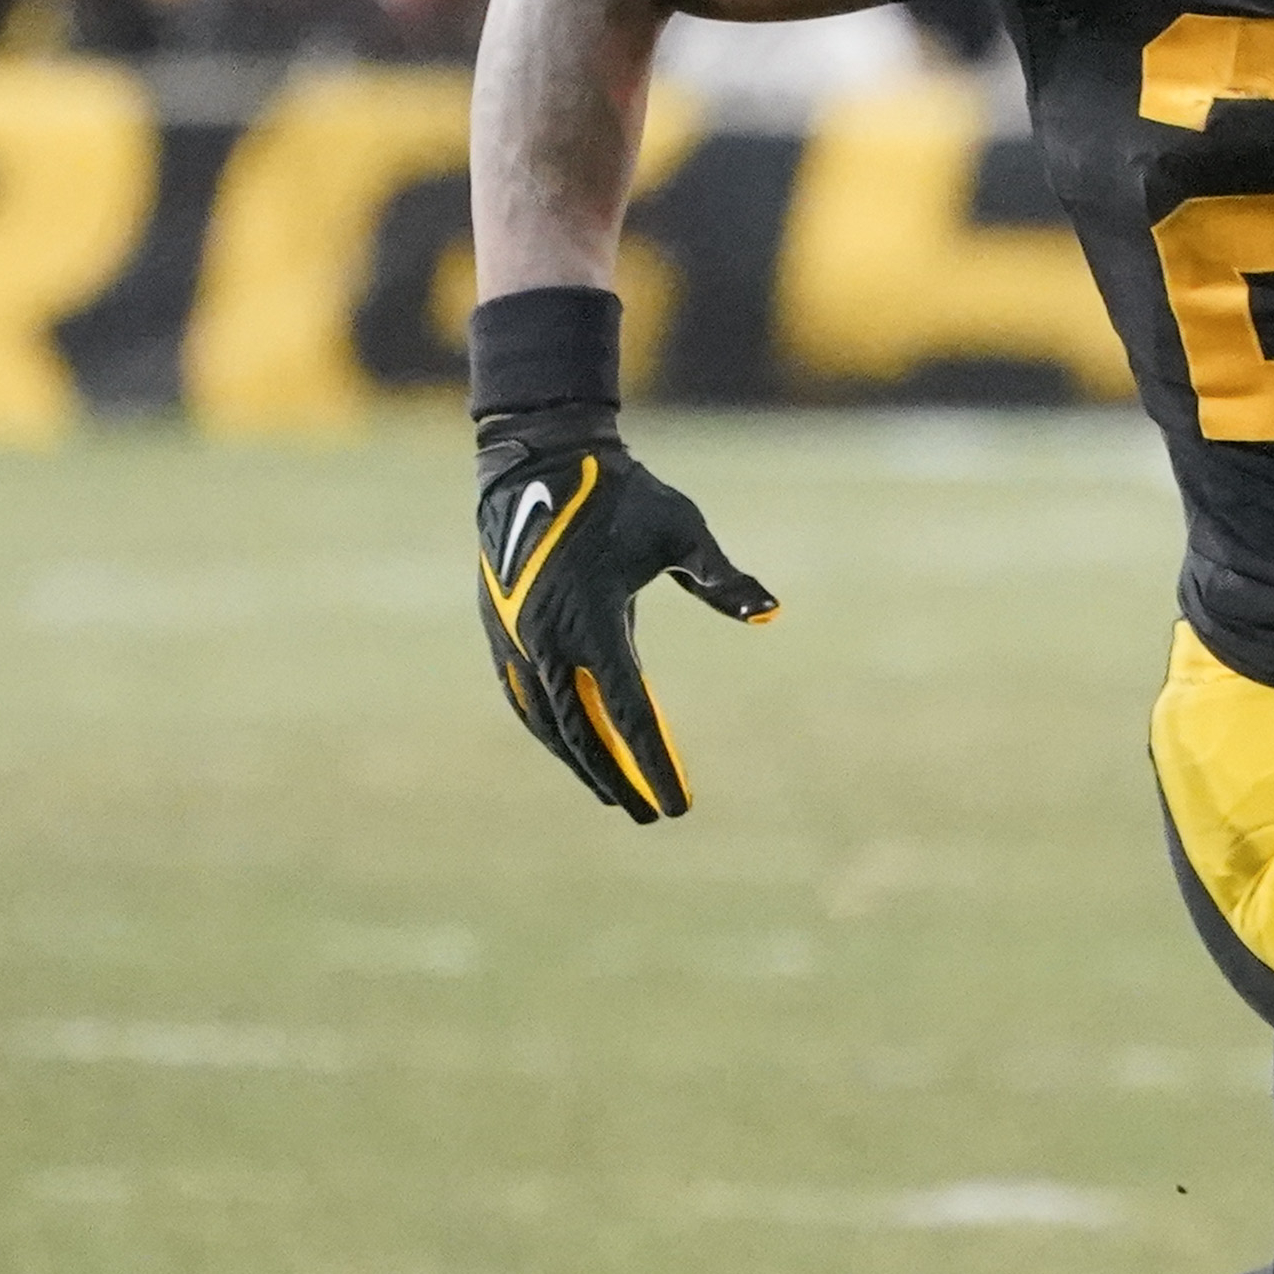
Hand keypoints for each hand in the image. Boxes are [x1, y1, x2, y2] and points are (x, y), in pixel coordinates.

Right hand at [472, 412, 776, 822]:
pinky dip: (548, 731)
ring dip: (580, 762)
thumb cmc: (618, 493)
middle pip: (583, 733)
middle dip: (618, 779)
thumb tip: (773, 612)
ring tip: (614, 794)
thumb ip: (722, 578)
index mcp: (593, 617)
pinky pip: (524, 697)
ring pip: (547, 722)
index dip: (654, 763)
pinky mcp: (500, 630)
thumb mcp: (681, 530)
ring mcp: (516, 637)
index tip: (677, 805)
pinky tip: (571, 748)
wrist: (538, 457)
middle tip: (652, 815)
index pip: (628, 712)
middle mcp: (548, 637)